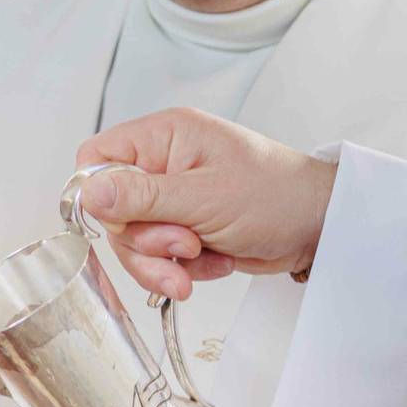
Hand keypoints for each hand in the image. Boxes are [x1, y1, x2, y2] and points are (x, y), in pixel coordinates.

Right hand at [75, 108, 338, 300]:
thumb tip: (87, 191)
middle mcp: (163, 165)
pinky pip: (159, 258)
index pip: (97, 159)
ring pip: (134, 242)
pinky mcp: (184, 230)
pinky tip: (215, 261)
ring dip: (163, 263)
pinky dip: (184, 269)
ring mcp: (173, 200)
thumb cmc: (276, 195)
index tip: (121, 219)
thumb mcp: (203, 196)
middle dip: (145, 241)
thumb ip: (141, 196)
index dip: (98, 194)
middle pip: (113, 212)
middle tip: (184, 246)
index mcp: (164, 137)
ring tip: (198, 265)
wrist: (318, 227)